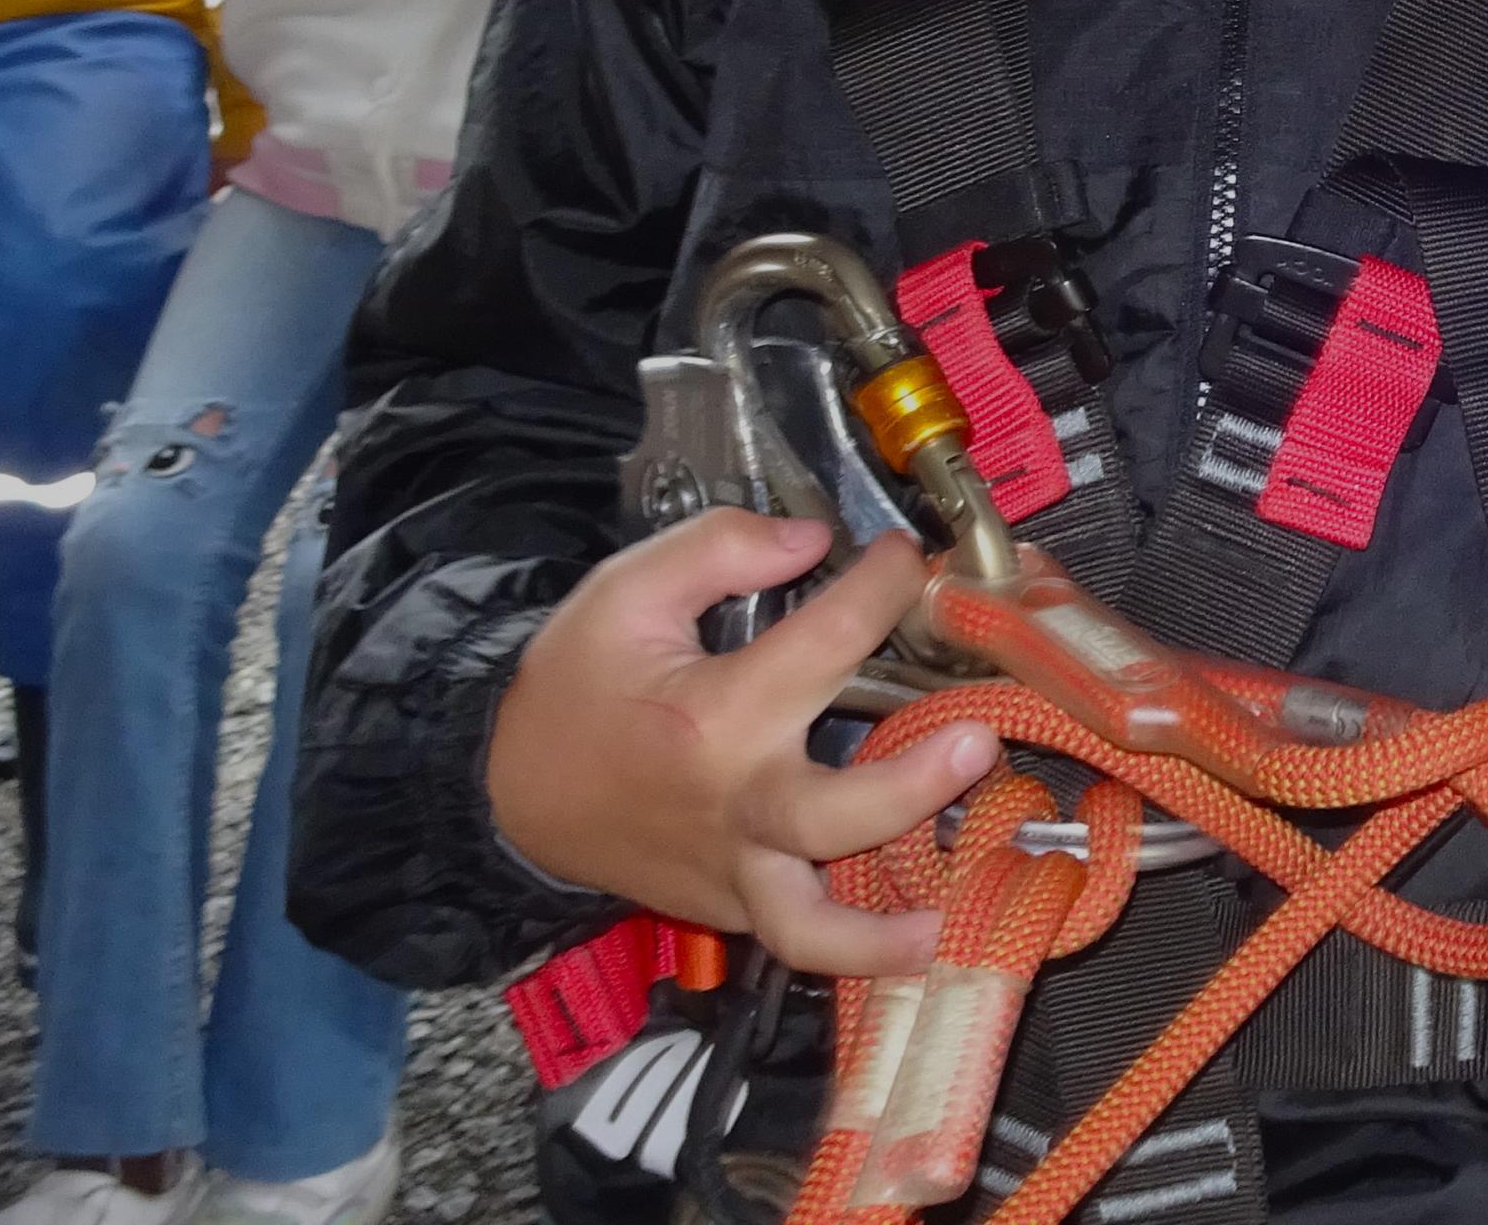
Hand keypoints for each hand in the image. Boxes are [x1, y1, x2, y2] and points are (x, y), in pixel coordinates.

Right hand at [488, 516, 996, 978]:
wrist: (507, 790)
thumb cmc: (577, 685)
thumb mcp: (624, 592)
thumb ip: (719, 548)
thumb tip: (814, 541)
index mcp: (712, 718)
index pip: (828, 643)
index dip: (885, 585)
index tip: (912, 555)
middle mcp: (732, 804)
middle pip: (833, 815)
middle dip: (912, 785)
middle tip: (980, 742)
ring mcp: (732, 870)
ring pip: (810, 926)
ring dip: (882, 932)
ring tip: (949, 916)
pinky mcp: (729, 909)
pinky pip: (798, 937)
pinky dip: (856, 946)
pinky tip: (920, 931)